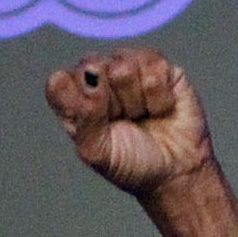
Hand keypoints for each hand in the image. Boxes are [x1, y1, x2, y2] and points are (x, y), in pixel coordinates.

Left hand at [47, 48, 215, 197]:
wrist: (178, 171)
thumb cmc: (133, 164)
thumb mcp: (97, 152)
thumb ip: (84, 116)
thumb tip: (93, 76)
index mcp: (73, 97)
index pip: (59, 81)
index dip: (80, 102)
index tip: (98, 126)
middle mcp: (96, 76)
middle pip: (90, 67)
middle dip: (112, 102)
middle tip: (124, 122)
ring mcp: (127, 66)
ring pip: (123, 65)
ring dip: (137, 100)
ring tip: (143, 115)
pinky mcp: (158, 64)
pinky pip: (153, 66)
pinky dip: (159, 96)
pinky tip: (160, 109)